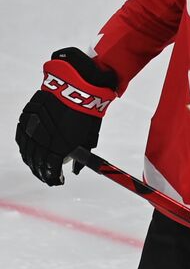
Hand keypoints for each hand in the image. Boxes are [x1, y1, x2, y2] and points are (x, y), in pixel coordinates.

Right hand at [15, 48, 117, 186]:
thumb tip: (75, 170)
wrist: (77, 88)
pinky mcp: (26, 118)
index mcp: (57, 147)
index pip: (50, 169)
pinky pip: (22, 137)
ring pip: (27, 151)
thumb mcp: (89, 138)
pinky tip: (29, 151)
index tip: (57, 181)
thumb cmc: (86, 113)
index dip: (52, 178)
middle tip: (47, 176)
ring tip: (38, 166)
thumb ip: (81, 156)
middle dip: (42, 172)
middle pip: (36, 162)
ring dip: (32, 161)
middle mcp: (41, 140)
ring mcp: (32, 129)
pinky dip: (25, 147)